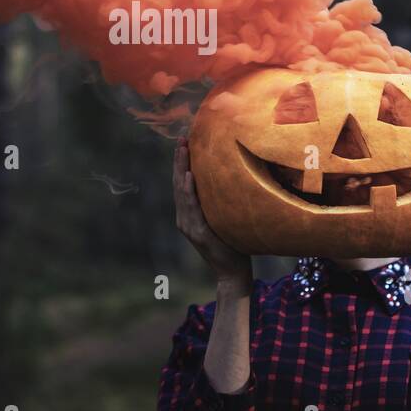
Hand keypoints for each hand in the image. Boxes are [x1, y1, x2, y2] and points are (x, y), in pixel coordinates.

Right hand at [173, 137, 251, 288]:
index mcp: (188, 214)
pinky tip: (189, 176)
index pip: (181, 184)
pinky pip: (192, 208)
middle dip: (179, 160)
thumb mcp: (223, 218)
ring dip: (181, 169)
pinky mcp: (198, 233)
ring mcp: (189, 226)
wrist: (232, 271)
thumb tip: (228, 177)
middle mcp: (184, 219)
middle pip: (178, 184)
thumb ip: (218, 202)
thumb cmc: (232, 243)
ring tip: (183, 150)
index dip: (180, 163)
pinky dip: (189, 191)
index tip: (183, 141)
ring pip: (182, 192)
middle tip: (181, 139)